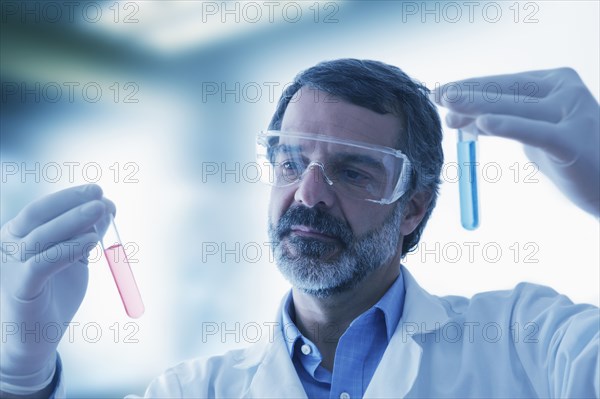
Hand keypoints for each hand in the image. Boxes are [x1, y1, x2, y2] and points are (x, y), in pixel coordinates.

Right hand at [0, 184, 113, 392]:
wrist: (36, 337)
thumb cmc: (54, 294)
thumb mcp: (75, 257)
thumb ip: (87, 233)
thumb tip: (108, 206)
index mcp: (18, 235)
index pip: (42, 209)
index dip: (69, 197)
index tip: (98, 191)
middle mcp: (9, 246)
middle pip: (37, 215)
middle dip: (70, 201)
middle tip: (99, 194)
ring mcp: (11, 267)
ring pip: (41, 236)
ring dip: (73, 220)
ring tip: (100, 211)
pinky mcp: (21, 288)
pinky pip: (43, 263)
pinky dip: (68, 249)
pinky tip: (91, 241)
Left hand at [432, 67, 599, 216]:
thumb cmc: (570, 158)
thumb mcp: (532, 135)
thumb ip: (503, 123)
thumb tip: (460, 118)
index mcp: (555, 83)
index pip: (504, 83)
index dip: (471, 87)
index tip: (442, 93)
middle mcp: (566, 91)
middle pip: (506, 91)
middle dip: (468, 94)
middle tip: (438, 97)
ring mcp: (572, 113)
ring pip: (514, 108)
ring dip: (478, 107)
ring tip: (450, 108)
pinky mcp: (573, 140)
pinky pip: (534, 132)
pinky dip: (508, 126)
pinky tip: (482, 124)